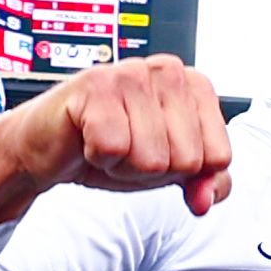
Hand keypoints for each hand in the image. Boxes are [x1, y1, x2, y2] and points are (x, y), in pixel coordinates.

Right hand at [0, 55, 230, 226]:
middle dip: (153, 170)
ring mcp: (131, 74)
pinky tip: (88, 138)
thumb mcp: (171, 169)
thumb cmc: (114, 146)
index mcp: (196, 86)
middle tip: (127, 149)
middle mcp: (169, 71)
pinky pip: (114, 149)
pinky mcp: (94, 87)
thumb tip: (207, 199)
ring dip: (125, 165)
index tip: (158, 152)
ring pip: (153, 159)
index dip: (184, 171)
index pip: (219, 157)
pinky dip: (98, 157)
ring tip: (108, 143)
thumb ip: (204, 182)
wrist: (52, 148)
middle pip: (187, 160)